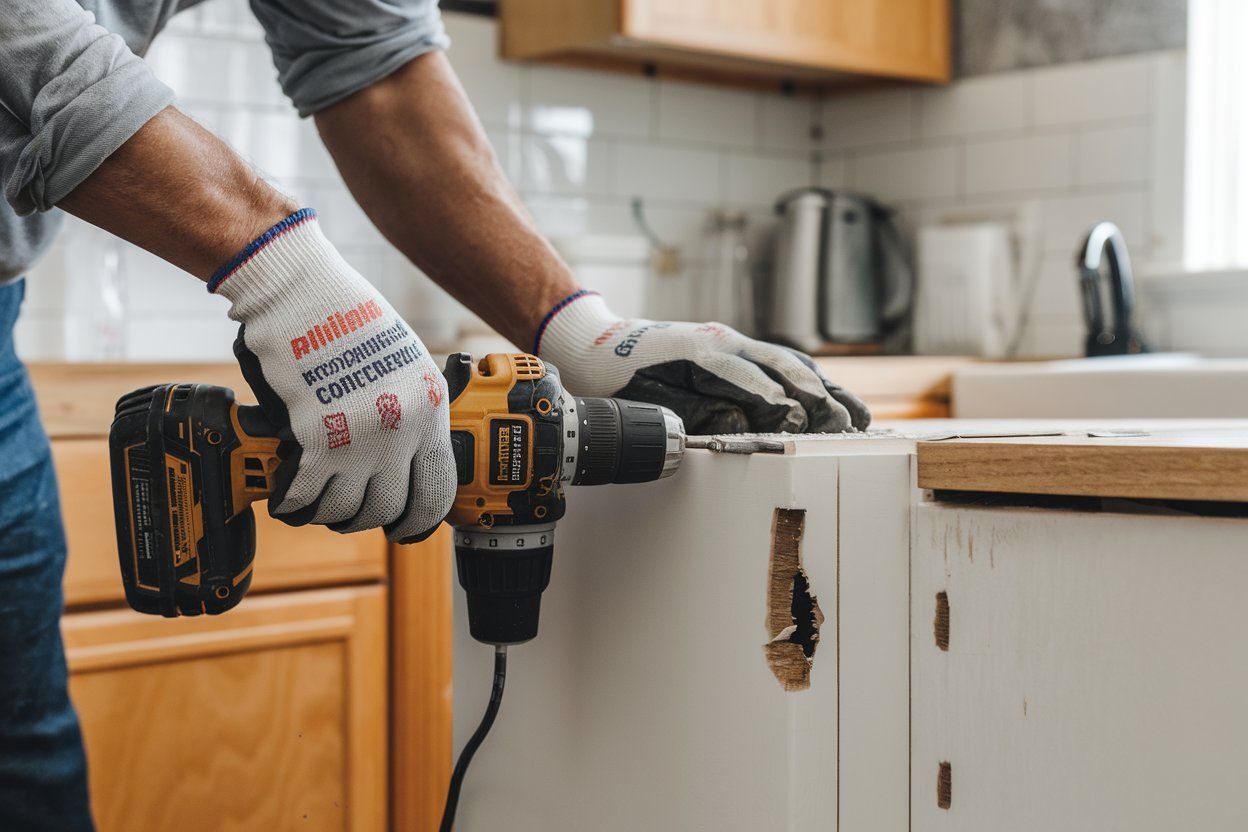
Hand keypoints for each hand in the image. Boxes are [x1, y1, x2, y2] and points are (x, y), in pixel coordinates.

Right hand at [211, 209, 453, 542]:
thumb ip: (408, 408)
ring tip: (313, 506)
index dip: (420, 519)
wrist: (304, 293)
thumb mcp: (404, 362)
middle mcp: (403, 430)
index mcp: (430, 410)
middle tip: (348, 518)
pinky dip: (292, 503)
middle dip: (365, 521)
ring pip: (346, 508)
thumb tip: (400, 453)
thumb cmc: (348, 318)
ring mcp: (362, 438)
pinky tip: (285, 499)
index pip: (438, 489)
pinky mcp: (316, 438)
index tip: (404, 529)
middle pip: (389, 508)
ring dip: (326, 514)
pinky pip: (306, 493)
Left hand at [535, 291, 870, 434]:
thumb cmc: (618, 379)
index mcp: (703, 351)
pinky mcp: (737, 350)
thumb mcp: (647, 402)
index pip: (753, 381)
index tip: (805, 426)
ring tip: (860, 418)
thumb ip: (695, 414)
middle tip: (849, 429)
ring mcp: (735, 342)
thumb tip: (740, 426)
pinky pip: (782, 363)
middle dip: (820, 400)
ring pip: (792, 364)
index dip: (780, 406)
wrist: (597, 344)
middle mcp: (726, 340)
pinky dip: (813, 382)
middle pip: (785, 369)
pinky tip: (837, 399)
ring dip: (828, 390)